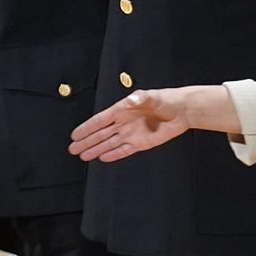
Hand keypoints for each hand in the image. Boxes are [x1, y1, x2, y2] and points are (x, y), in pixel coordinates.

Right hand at [69, 85, 236, 161]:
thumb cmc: (166, 100)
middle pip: (101, 134)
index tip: (74, 134)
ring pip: (109, 143)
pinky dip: (114, 154)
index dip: (86, 128)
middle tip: (72, 149)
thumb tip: (131, 100)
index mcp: (122, 110)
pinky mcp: (142, 142)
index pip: (100, 121)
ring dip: (96, 149)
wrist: (182, 110)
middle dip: (86, 141)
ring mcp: (132, 133)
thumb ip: (141, 98)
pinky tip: (103, 158)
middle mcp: (124, 123)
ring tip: (83, 156)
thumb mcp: (153, 97)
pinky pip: (124, 150)